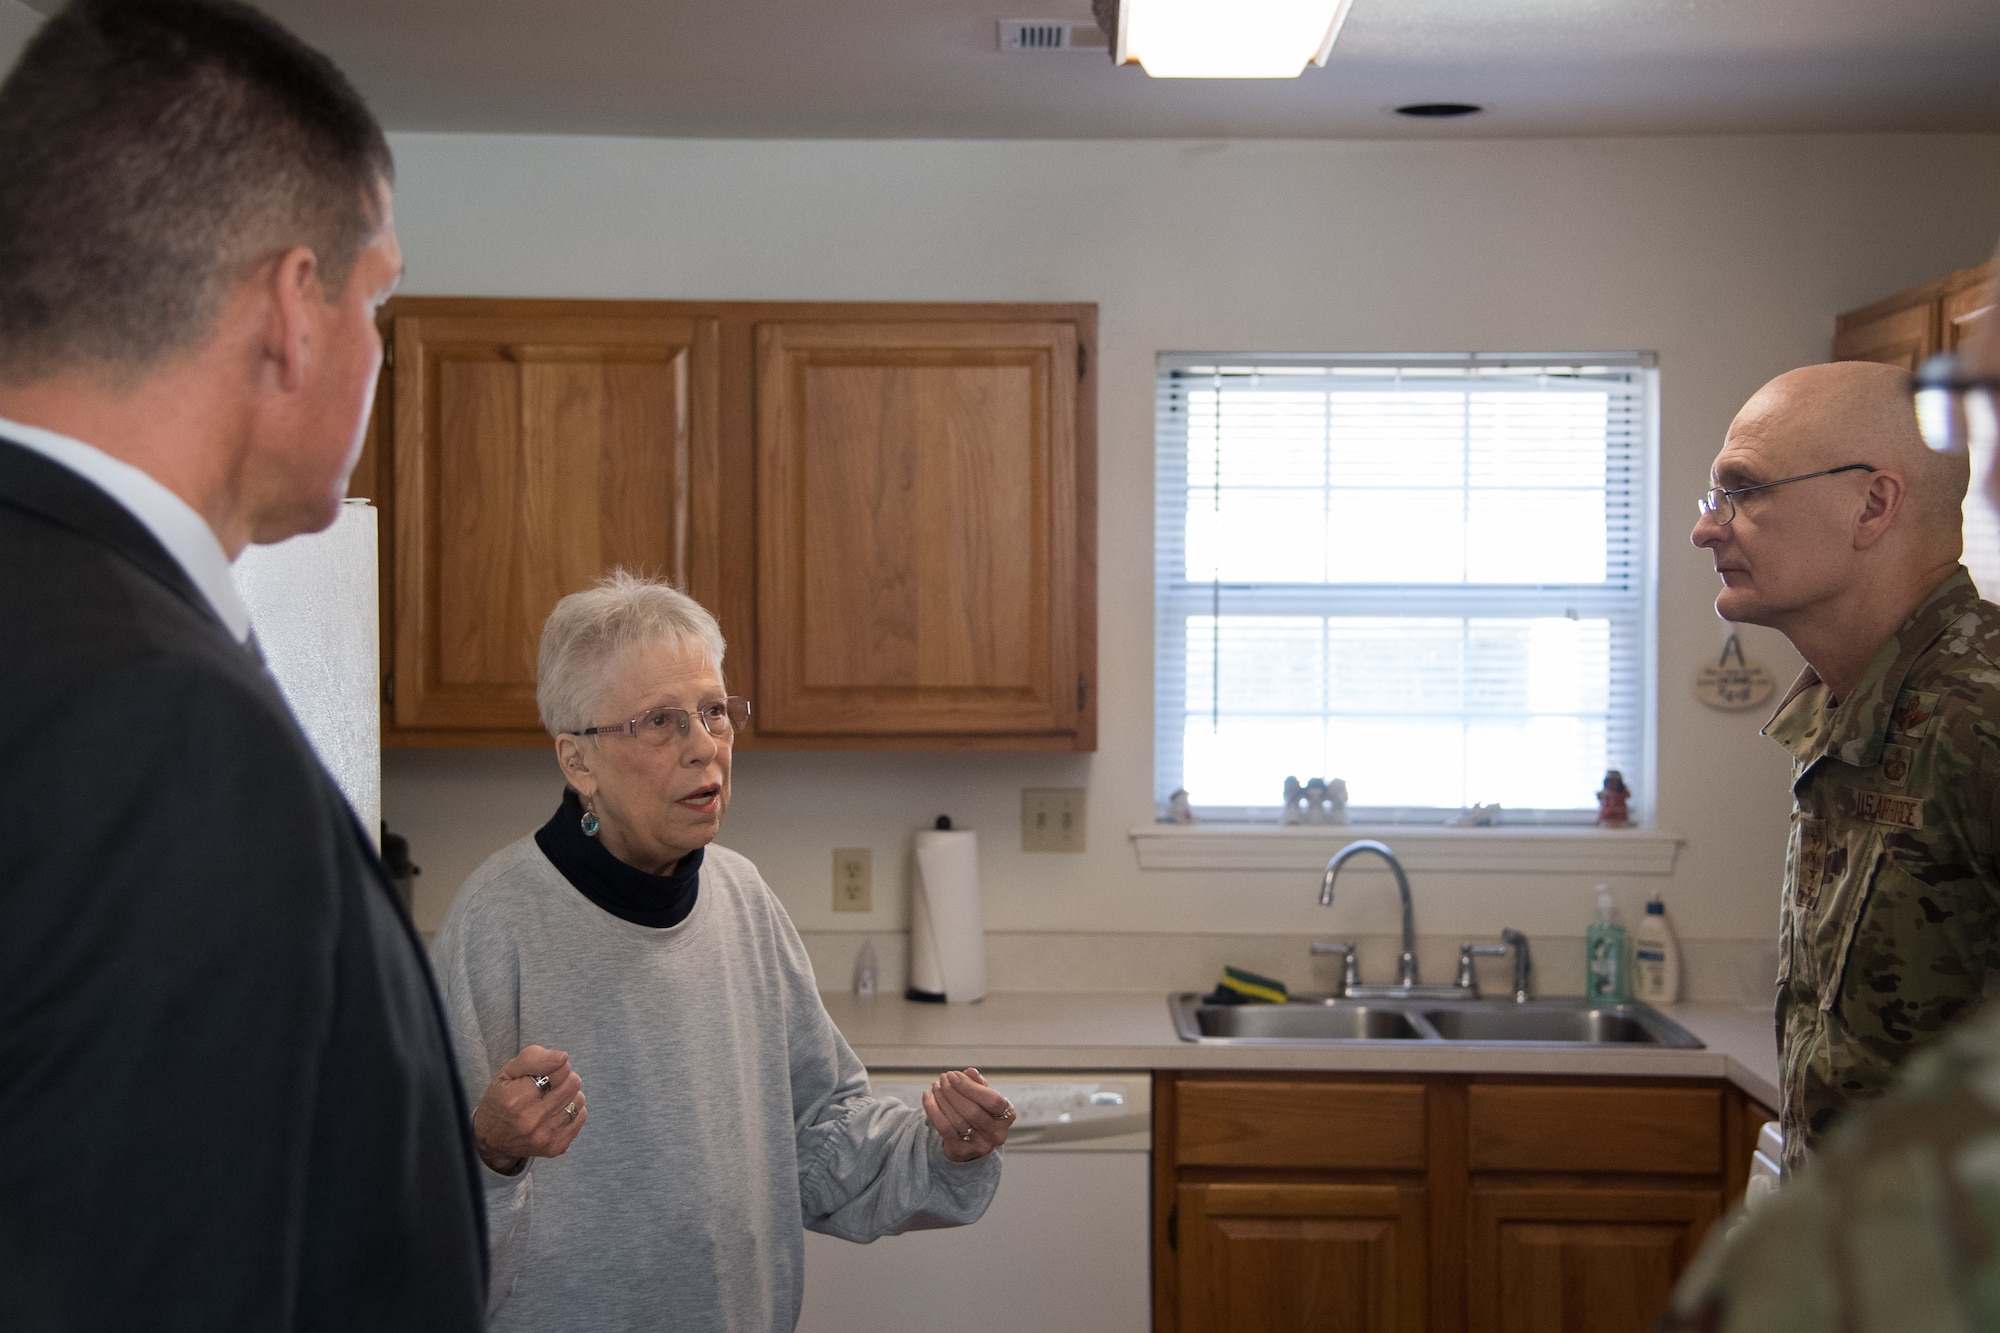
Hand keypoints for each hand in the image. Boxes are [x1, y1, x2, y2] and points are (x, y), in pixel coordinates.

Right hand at [471, 1044, 587, 1174]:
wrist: (492, 1140)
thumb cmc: (501, 1100)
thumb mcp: (508, 1072)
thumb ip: (534, 1058)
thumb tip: (563, 1058)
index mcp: (516, 1098)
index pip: (560, 1070)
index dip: (555, 1066)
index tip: (545, 1073)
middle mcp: (531, 1120)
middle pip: (572, 1084)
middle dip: (564, 1079)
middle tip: (548, 1085)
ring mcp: (545, 1137)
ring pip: (578, 1100)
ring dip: (568, 1095)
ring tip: (551, 1099)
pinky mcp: (556, 1147)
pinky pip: (580, 1117)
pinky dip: (572, 1111)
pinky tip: (555, 1112)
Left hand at [922, 1068, 1012, 1161]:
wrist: (970, 1142)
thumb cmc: (979, 1113)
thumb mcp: (983, 1098)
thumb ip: (979, 1084)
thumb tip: (970, 1072)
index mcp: (1007, 1116)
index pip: (993, 1101)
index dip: (971, 1087)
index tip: (954, 1075)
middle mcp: (996, 1134)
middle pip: (972, 1111)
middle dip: (954, 1091)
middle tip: (943, 1078)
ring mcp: (979, 1145)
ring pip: (957, 1120)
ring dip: (942, 1098)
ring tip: (935, 1085)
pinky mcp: (960, 1151)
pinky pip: (944, 1128)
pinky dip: (933, 1110)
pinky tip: (928, 1096)